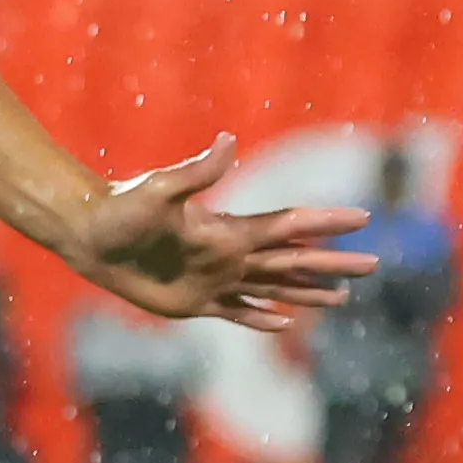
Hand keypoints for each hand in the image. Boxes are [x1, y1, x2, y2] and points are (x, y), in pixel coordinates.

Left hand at [71, 135, 379, 330]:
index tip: (363, 217)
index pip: (289, 226)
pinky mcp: (193, 301)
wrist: (87, 235)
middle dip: (333, 262)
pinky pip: (237, 312)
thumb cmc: (120, 209)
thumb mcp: (160, 189)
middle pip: (293, 261)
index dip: (325, 223)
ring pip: (274, 287)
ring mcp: (213, 279)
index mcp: (228, 230)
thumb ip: (198, 171)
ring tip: (343, 295)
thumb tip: (229, 140)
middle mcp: (228, 254)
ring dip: (308, 291)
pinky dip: (262, 317)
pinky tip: (286, 322)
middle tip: (374, 263)